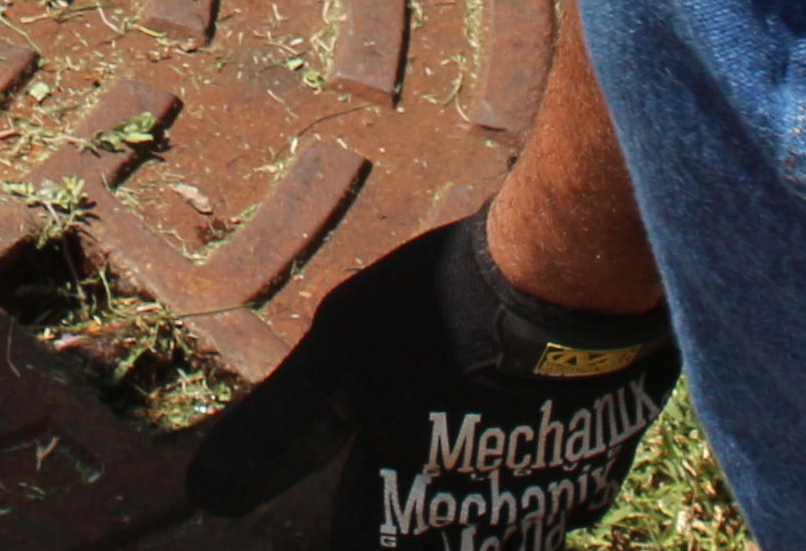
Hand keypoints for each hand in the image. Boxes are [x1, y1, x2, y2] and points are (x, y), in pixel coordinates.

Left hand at [182, 215, 672, 547]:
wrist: (571, 281)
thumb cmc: (443, 313)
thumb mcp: (340, 357)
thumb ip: (281, 432)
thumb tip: (206, 496)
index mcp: (400, 510)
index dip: (353, 538)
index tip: (353, 524)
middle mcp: (474, 528)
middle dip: (418, 535)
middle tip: (402, 513)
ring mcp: (545, 505)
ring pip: (507, 545)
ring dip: (480, 533)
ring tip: (457, 513)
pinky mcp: (599, 471)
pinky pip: (569, 512)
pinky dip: (544, 506)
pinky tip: (537, 483)